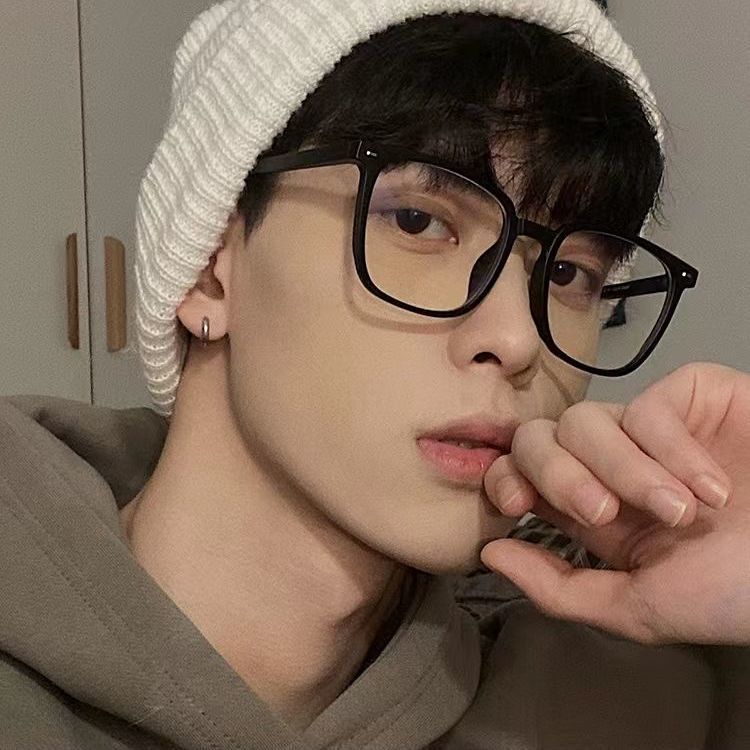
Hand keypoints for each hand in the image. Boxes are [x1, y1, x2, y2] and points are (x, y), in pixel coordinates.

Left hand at [480, 362, 749, 645]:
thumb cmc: (739, 590)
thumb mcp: (640, 607)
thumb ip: (561, 588)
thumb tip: (490, 556)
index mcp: (593, 509)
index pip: (520, 472)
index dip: (507, 477)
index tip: (519, 504)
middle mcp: (611, 464)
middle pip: (540, 438)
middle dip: (560, 476)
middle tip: (603, 513)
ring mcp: (648, 430)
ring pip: (586, 421)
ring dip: (627, 472)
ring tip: (681, 513)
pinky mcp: (691, 398)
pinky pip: (648, 406)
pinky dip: (675, 451)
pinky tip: (714, 488)